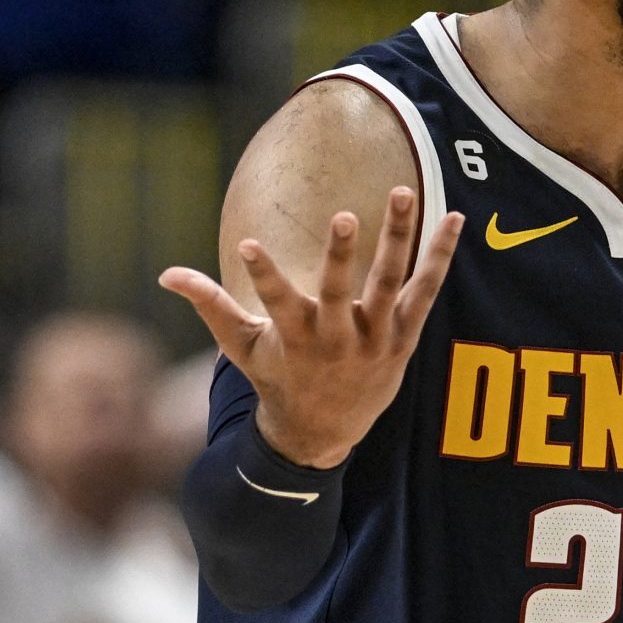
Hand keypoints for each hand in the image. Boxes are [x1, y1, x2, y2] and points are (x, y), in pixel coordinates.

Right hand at [159, 188, 462, 468]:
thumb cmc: (277, 377)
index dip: (262, 274)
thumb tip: (167, 274)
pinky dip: (441, 255)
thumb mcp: (240, 347)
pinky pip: (427, 290)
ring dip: (399, 238)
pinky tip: (455, 218)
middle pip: (340, 291)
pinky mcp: (405, 336)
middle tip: (344, 216)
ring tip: (404, 192)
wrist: (323, 430)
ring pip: (391, 283)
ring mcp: (376, 337)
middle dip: (341, 255)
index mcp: (294, 337)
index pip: (275, 301)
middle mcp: (337, 338)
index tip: (247, 244)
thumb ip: (210, 305)